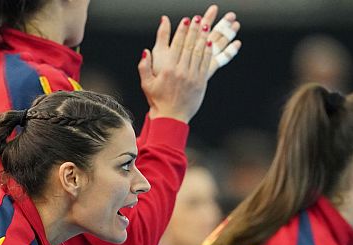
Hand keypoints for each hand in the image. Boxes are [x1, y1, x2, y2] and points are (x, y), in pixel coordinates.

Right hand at [138, 6, 239, 122]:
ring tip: (205, 26)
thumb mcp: (146, 84)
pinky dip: (207, 52)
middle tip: (198, 19)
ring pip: (199, 52)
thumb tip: (145, 51)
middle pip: (189, 45)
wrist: (171, 118)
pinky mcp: (200, 83)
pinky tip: (208, 42)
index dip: (182, 31)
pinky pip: (205, 63)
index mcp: (168, 70)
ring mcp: (192, 77)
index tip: (185, 21)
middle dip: (194, 30)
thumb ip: (144, 67)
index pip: (177, 45)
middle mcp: (181, 71)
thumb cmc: (157, 101)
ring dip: (203, 37)